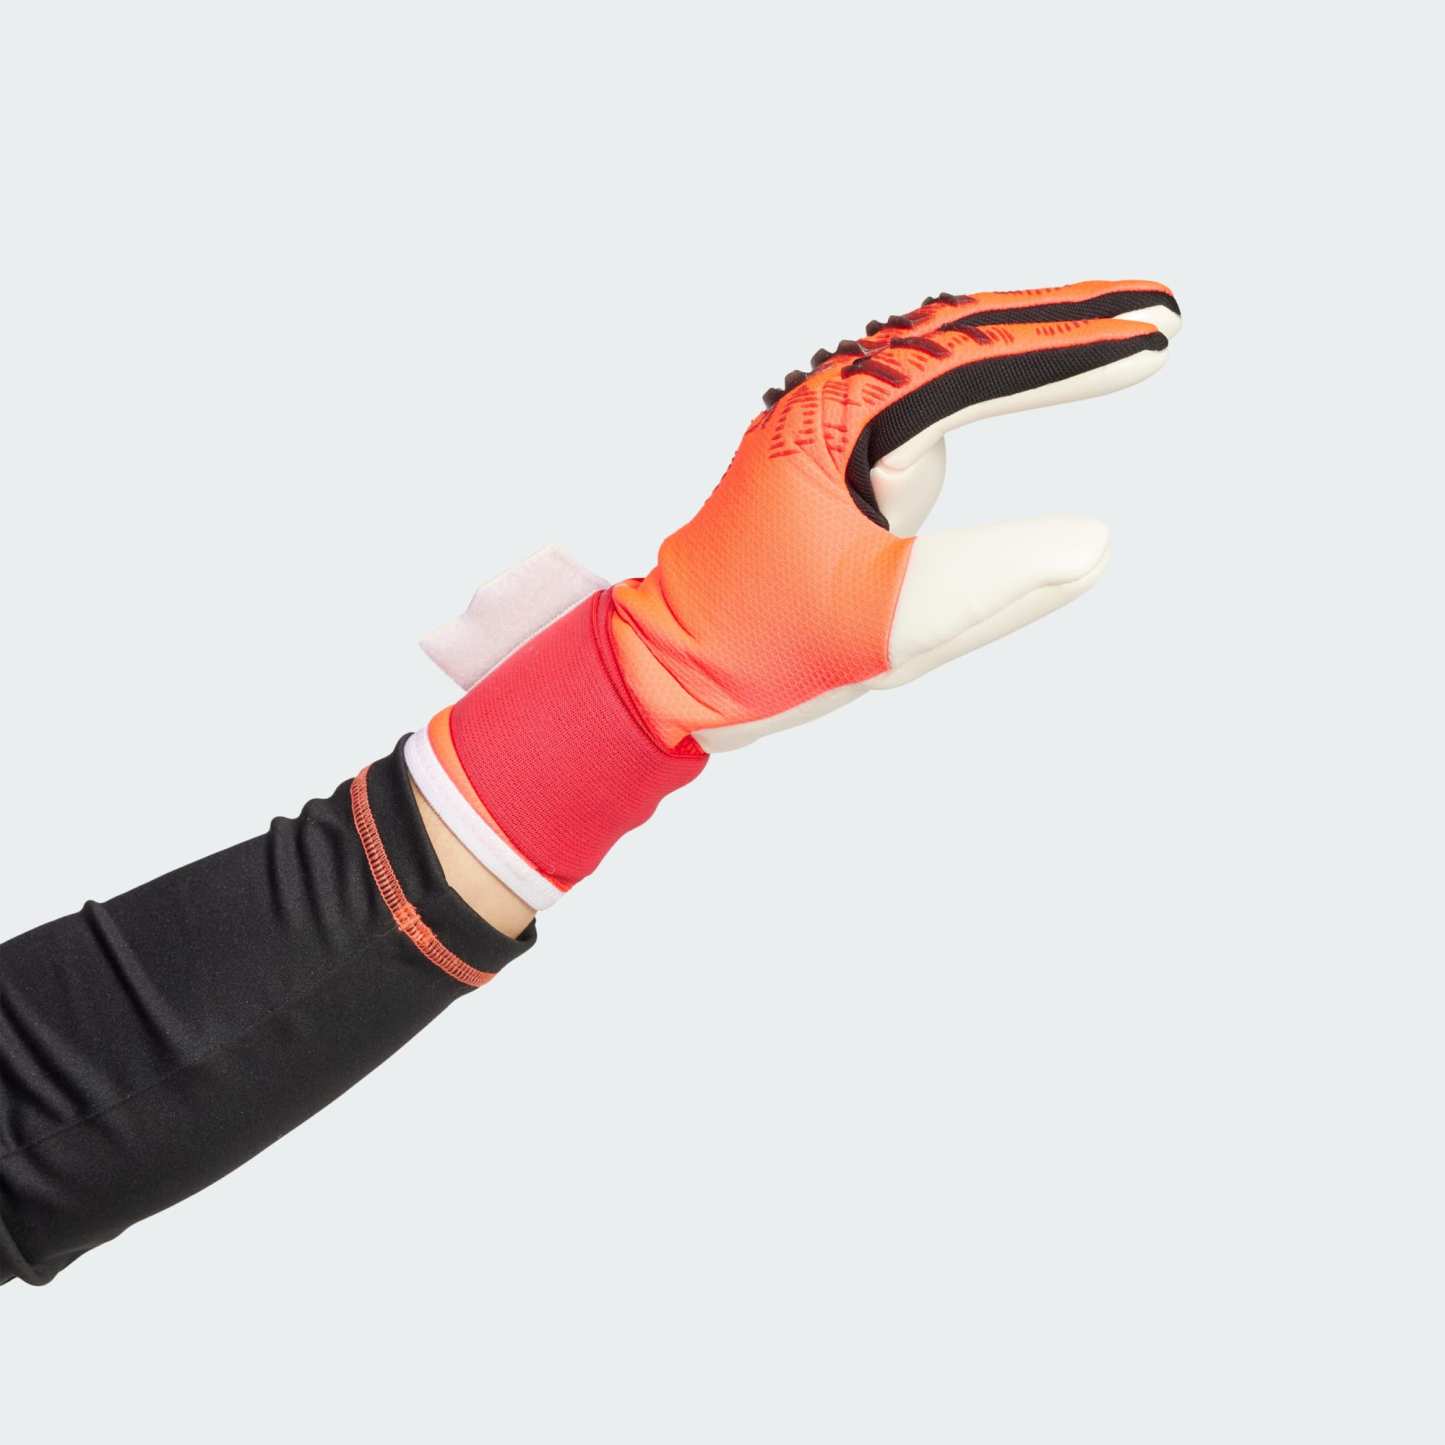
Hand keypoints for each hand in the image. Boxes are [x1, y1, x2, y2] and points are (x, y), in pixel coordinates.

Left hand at [611, 280, 1179, 750]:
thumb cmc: (756, 648)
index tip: (1155, 335)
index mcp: (831, 423)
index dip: (1068, 347)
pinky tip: (1022, 369)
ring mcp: (832, 429)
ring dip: (1026, 336)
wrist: (669, 671)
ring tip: (1113, 325)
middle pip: (961, 335)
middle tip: (1161, 307)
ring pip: (942, 356)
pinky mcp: (838, 460)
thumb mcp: (873, 626)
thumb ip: (982, 587)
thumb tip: (1098, 542)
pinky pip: (924, 397)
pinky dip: (986, 374)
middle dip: (1061, 320)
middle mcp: (831, 406)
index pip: (970, 365)